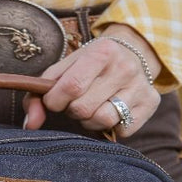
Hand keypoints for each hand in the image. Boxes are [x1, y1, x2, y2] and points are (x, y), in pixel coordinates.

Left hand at [21, 23, 161, 137]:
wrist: (131, 52)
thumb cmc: (88, 65)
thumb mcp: (63, 70)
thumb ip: (39, 95)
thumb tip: (30, 125)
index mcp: (101, 51)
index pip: (71, 87)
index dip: (55, 101)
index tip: (55, 100)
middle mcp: (125, 67)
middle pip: (84, 108)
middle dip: (72, 110)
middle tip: (77, 101)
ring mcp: (140, 85)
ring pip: (103, 120)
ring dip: (90, 121)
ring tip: (92, 107)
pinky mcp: (150, 102)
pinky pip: (122, 130)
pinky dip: (111, 127)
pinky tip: (111, 111)